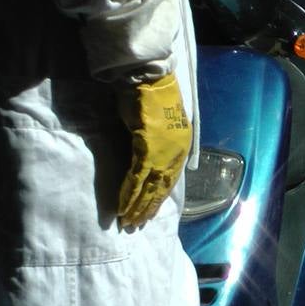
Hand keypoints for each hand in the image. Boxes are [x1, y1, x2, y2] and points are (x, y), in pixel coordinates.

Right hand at [116, 73, 191, 227]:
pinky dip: (129, 193)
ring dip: (137, 207)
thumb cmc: (150, 98)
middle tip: (136, 226)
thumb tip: (146, 160)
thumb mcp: (158, 126)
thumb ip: (155, 145)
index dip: (157, 199)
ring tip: (128, 222)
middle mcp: (175, 154)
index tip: (148, 214)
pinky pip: (137, 178)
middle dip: (147, 209)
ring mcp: (163, 153)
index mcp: (181, 149)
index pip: (168, 181)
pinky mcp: (147, 149)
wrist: (148, 79)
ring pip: (149, 188)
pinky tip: (123, 207)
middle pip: (160, 188)